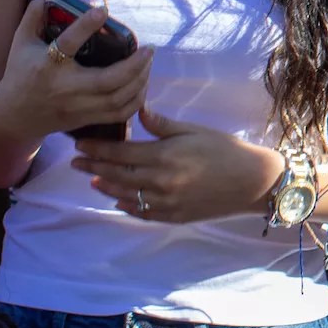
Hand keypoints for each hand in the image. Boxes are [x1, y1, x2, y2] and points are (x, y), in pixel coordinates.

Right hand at [0, 0, 152, 144]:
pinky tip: (142, 83)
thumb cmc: (20, 73)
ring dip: (140, 80)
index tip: (103, 10)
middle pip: (106, 80)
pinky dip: (137, 100)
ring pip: (118, 98)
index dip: (85, 26)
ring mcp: (77, 107)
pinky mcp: (86, 119)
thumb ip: (34, 16)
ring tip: (148, 62)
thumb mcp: (21, 43)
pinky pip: (119, 114)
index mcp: (46, 65)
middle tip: (150, 48)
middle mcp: (64, 88)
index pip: (67, 44)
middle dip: (135, 64)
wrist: (14, 116)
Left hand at [71, 106, 285, 223]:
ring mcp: (164, 202)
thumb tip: (137, 111)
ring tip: (91, 180)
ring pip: (124, 195)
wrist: (253, 181)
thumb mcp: (195, 130)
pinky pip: (140, 212)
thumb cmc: (226, 149)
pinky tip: (118, 199)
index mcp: (164, 156)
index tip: (79, 145)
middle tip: (74, 162)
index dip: (96, 149)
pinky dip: (125, 205)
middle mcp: (159, 181)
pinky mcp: (171, 216)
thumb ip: (163, 125)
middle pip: (115, 175)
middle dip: (92, 168)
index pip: (119, 153)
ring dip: (104, 187)